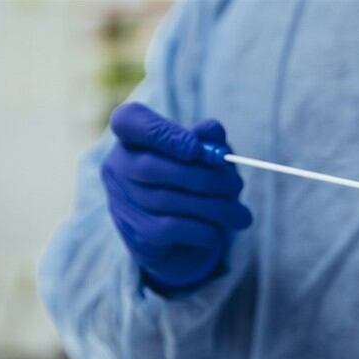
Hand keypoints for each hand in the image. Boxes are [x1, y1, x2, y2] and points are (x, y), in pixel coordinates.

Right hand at [101, 102, 250, 291]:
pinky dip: (201, 230)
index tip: (195, 148)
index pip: (128, 121)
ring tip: (241, 214)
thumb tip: (213, 131)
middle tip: (237, 185)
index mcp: (132, 135)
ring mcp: (121, 201)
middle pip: (150, 168)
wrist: (182, 238)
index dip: (162, 134)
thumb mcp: (207, 157)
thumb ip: (209, 140)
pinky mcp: (135, 232)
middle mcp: (117, 166)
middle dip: (203, 177)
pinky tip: (219, 233)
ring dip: (212, 207)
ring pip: (165, 201)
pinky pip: (170, 228)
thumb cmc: (195, 182)